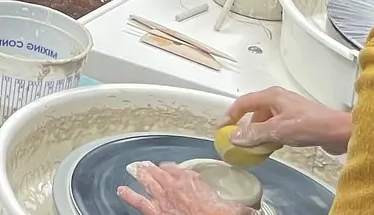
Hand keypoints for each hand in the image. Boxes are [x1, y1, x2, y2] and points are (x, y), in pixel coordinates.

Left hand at [118, 163, 253, 214]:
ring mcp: (163, 198)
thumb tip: (253, 209)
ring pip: (148, 183)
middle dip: (153, 168)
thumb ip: (241, 206)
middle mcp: (174, 185)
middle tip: (146, 164)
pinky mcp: (156, 211)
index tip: (172, 168)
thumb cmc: (218, 214)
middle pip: (161, 173)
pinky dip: (130, 195)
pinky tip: (121, 190)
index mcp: (192, 181)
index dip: (174, 169)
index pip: (180, 170)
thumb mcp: (234, 208)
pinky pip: (140, 202)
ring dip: (141, 175)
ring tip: (134, 169)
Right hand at [226, 87, 352, 155]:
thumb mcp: (278, 130)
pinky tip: (270, 147)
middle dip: (244, 127)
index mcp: (272, 96)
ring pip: (265, 120)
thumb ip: (255, 133)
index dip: (230, 115)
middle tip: (238, 141)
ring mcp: (288, 109)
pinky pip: (275, 127)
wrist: (338, 131)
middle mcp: (278, 99)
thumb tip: (235, 136)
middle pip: (253, 111)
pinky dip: (269, 136)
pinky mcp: (296, 120)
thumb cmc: (311, 125)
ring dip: (258, 133)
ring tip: (254, 148)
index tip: (222, 129)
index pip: (243, 103)